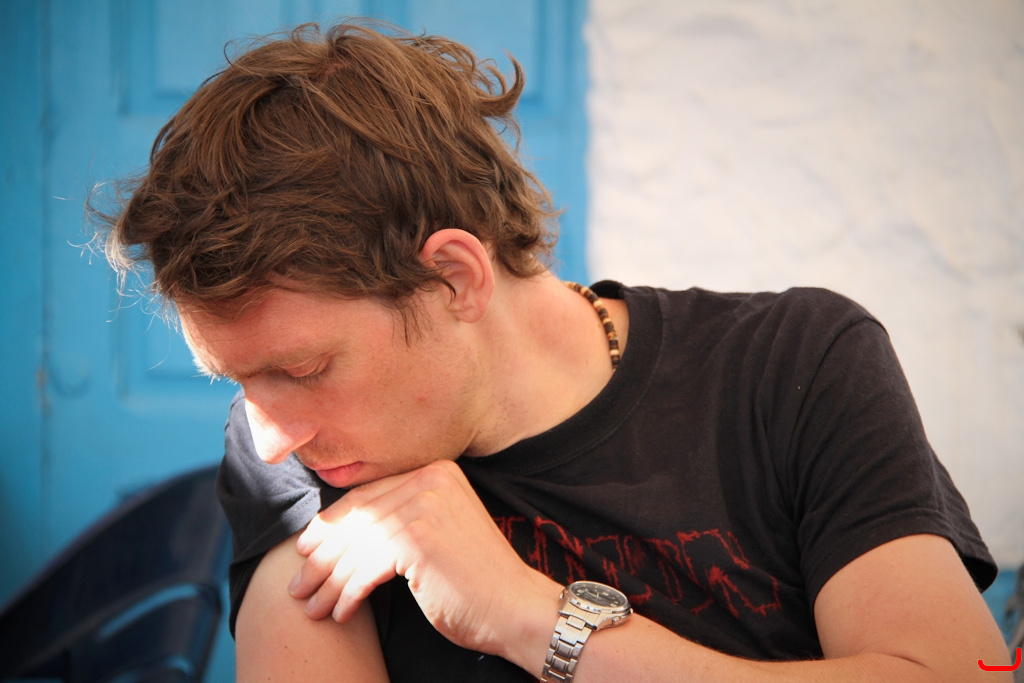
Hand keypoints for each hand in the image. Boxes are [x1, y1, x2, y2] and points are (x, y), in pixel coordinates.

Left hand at [287, 460, 559, 659]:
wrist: (515, 606)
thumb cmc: (474, 579)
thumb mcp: (437, 532)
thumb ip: (401, 517)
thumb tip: (336, 529)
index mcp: (435, 470)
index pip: (367, 496)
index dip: (331, 526)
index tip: (306, 551)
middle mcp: (430, 479)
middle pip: (358, 519)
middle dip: (322, 557)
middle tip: (298, 585)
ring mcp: (425, 507)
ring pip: (358, 547)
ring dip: (329, 582)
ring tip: (313, 607)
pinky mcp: (418, 540)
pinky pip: (367, 569)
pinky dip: (349, 594)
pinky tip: (341, 613)